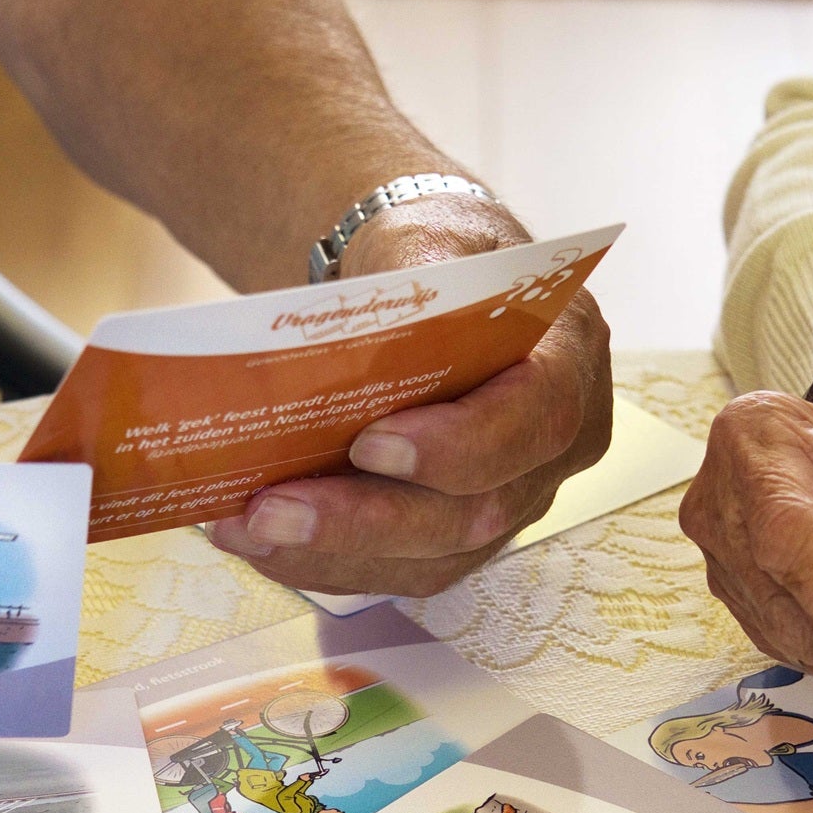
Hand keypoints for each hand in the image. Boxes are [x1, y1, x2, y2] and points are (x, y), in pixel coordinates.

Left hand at [205, 199, 612, 595]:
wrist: (433, 289)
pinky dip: (324, 563)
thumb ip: (410, 284)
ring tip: (244, 529)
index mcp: (568, 364)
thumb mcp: (430, 240)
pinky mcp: (458, 537)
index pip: (536, 421)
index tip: (369, 443)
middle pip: (473, 514)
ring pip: (431, 559)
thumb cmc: (436, 257)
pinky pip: (397, 571)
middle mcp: (550, 452)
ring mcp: (508, 503)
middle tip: (270, 510)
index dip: (457, 446)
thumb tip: (346, 344)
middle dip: (364, 521)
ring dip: (330, 554)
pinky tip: (258, 542)